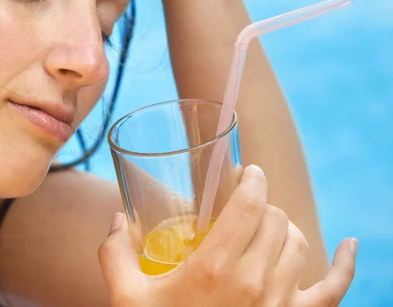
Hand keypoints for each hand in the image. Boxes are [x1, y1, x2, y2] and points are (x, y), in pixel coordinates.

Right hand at [98, 165, 356, 305]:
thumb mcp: (126, 298)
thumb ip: (115, 253)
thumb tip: (117, 218)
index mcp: (213, 268)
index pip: (248, 206)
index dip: (251, 180)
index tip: (246, 170)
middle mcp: (253, 283)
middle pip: (274, 220)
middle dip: (261, 203)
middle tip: (245, 202)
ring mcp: (280, 305)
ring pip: (300, 244)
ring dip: (285, 227)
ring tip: (268, 224)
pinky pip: (335, 290)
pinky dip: (346, 265)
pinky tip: (349, 245)